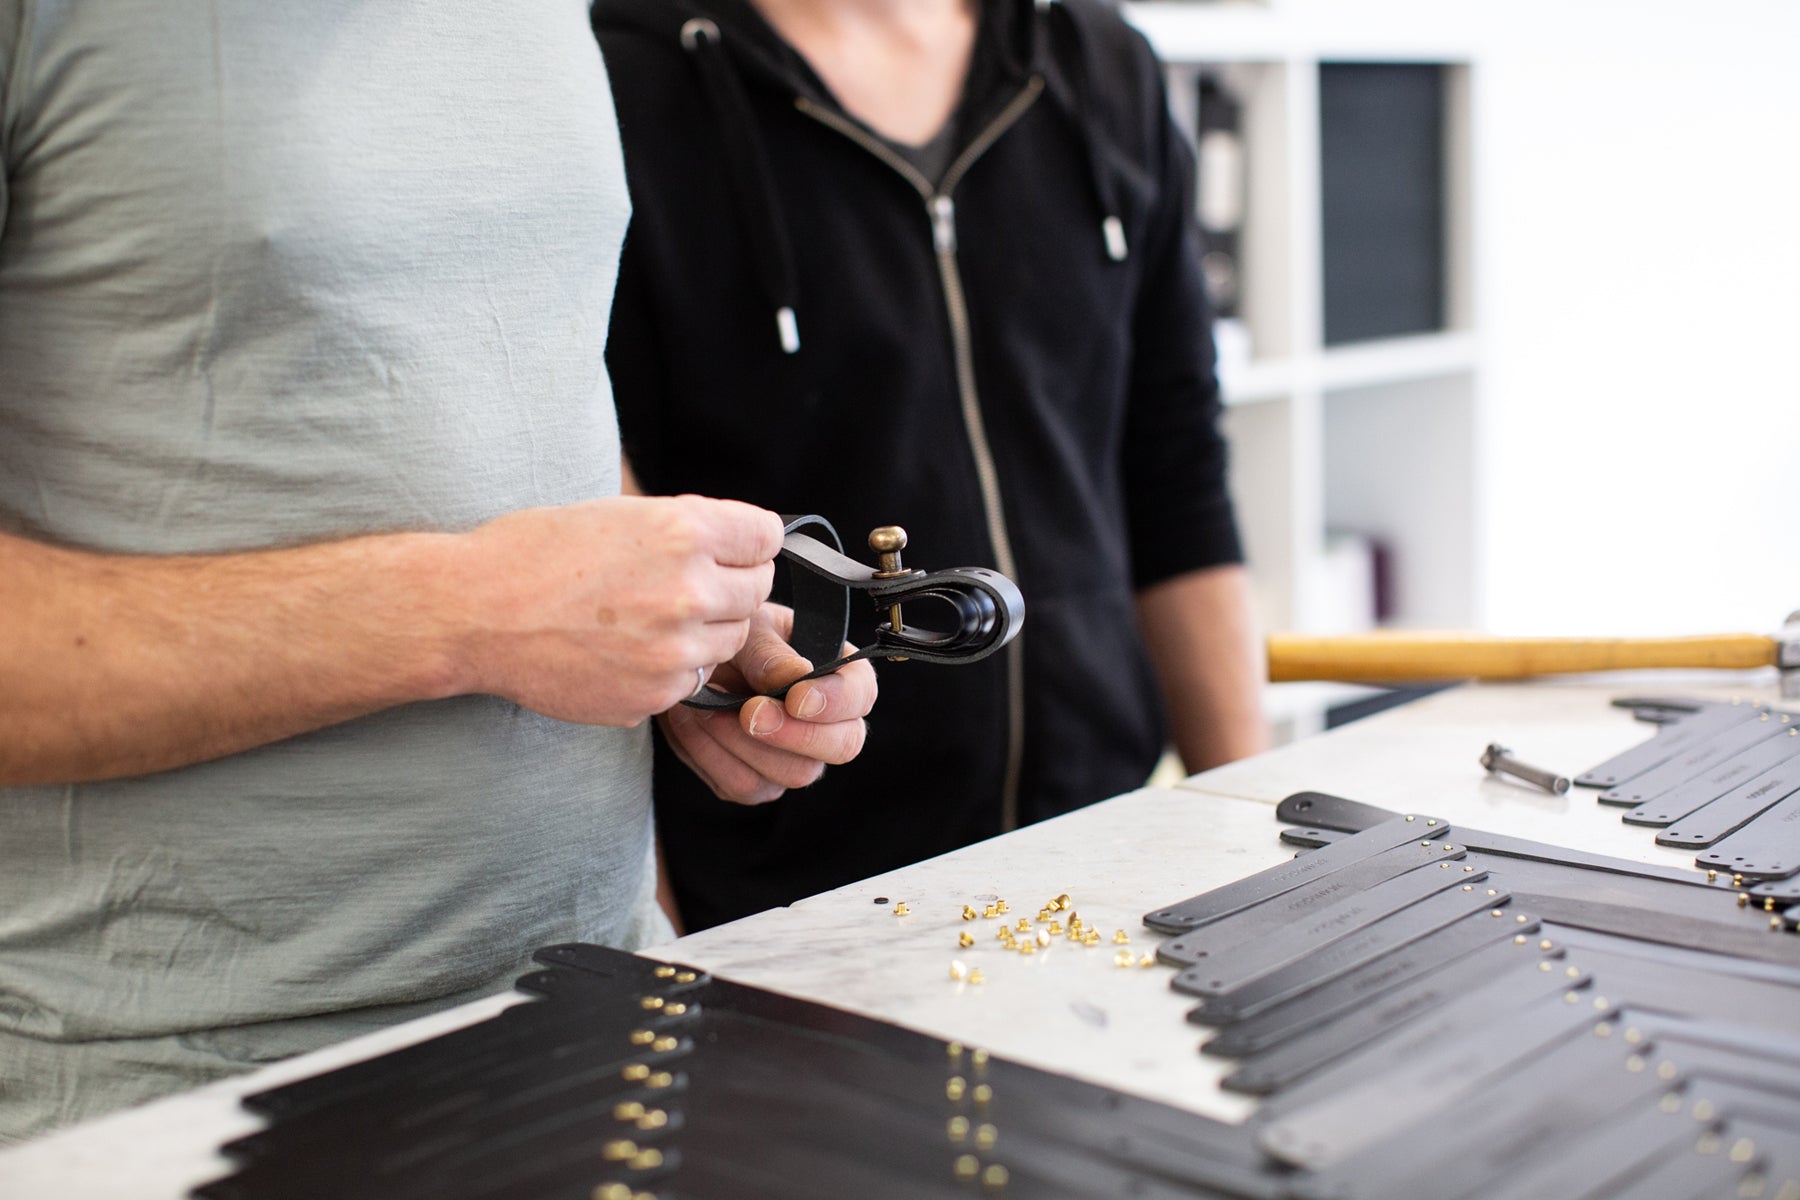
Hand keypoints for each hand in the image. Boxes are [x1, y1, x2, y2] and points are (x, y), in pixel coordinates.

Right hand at [457, 495, 784, 725]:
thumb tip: (740, 544)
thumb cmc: (534, 553)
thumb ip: (687, 529)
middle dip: (730, 585)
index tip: (731, 550)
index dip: (747, 543)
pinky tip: (626, 650)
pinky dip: (672, 668)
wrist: (473, 613)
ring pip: (732, 640)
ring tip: (648, 618)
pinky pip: (693, 679)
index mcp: (683, 532)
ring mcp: (674, 651)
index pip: (767, 537)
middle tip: (682, 586)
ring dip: (706, 630)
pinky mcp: (655, 695)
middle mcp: (689, 591)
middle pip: (758, 590)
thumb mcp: (618, 513)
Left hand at [657, 603, 876, 804]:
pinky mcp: (760, 782)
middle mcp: (829, 724)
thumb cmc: (734, 637)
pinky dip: (712, 756)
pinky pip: (746, 786)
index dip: (836, 702)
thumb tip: (796, 676)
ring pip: (793, 773)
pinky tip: (693, 722)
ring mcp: (797, 758)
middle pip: (842, 746)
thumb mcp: (750, 628)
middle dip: (796, 733)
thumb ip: (770, 653)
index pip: (861, 695)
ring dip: (744, 744)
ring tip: (706, 706)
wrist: (692, 663)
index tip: (797, 697)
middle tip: (750, 712)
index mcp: (840, 676)